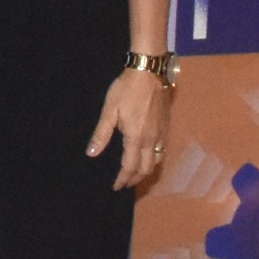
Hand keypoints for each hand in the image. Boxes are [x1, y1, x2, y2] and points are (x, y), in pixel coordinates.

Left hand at [85, 67, 169, 189]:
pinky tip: (147, 157)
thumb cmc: (127, 89)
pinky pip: (162, 150)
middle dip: (135, 179)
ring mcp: (162, 133)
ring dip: (147, 172)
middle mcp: (152, 140)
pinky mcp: (166, 126)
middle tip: (125, 184)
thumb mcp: (109, 110)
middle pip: (146, 169)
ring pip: (157, 161)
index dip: (123, 179)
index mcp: (136, 138)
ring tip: (136, 174)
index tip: (116, 187)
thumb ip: (102, 134)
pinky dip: (154, 160)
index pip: (130, 167)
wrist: (149, 72)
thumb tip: (91, 154)